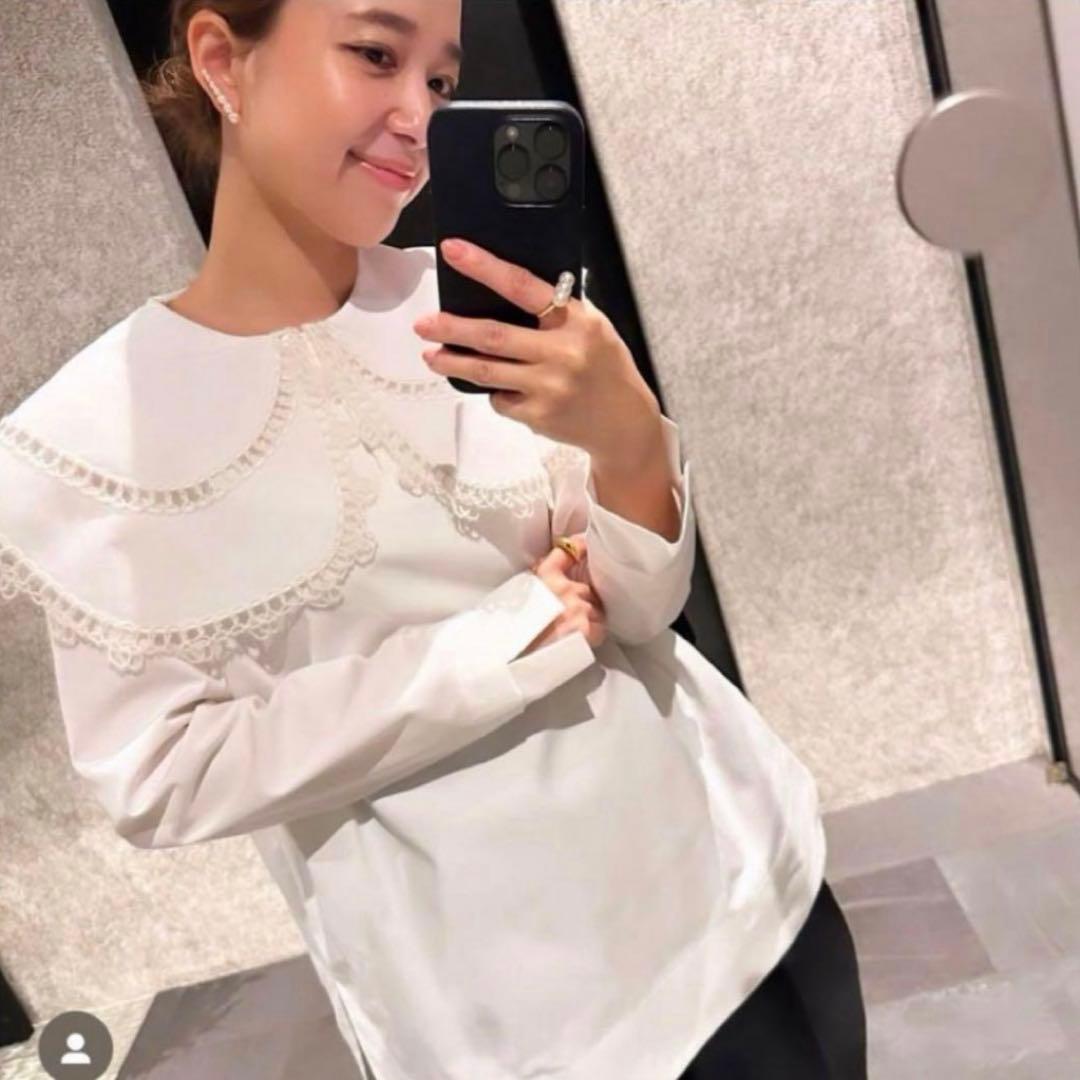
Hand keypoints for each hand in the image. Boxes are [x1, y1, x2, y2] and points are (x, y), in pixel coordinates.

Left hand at [412, 238, 661, 467]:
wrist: (624, 422)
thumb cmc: (605, 368)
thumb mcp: (593, 327)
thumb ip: (556, 311)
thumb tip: (504, 289)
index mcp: (577, 320)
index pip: (523, 286)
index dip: (484, 266)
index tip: (454, 251)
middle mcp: (562, 352)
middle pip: (492, 335)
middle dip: (451, 328)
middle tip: (423, 324)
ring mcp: (549, 387)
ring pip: (486, 371)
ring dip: (452, 362)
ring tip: (432, 356)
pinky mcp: (538, 415)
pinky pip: (500, 400)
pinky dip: (494, 391)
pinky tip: (500, 388)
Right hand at [518, 533, 606, 655]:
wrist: (512, 655)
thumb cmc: (511, 628)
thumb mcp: (519, 594)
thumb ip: (538, 583)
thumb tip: (552, 576)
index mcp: (544, 577)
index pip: (567, 552)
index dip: (580, 547)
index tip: (584, 548)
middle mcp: (564, 588)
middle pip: (586, 588)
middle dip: (581, 600)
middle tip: (567, 615)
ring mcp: (577, 608)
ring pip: (596, 608)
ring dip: (588, 618)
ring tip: (570, 631)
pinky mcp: (585, 629)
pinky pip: (600, 628)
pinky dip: (594, 634)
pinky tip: (578, 640)